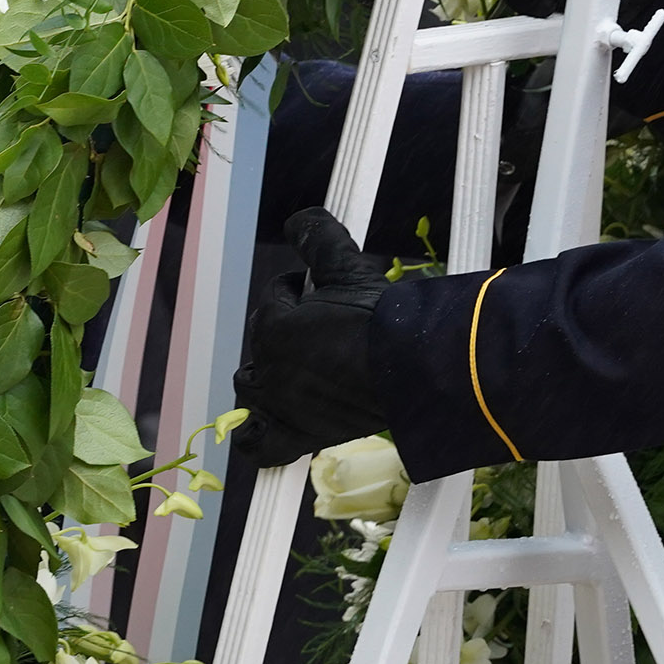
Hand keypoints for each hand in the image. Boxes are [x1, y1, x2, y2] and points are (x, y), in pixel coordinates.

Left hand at [233, 209, 391, 466]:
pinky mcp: (298, 435)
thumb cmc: (380, 319)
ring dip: (267, 377)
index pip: (273, 300)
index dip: (294, 292)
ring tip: (298, 369)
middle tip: (316, 330)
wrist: (411, 370)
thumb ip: (319, 238)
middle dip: (281, 333)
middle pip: (261, 344)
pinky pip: (259, 444)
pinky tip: (269, 425)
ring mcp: (281, 405)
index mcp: (274, 325)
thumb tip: (299, 219)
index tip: (317, 292)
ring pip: (252, 390)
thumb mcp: (348, 267)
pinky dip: (258, 437)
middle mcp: (269, 367)